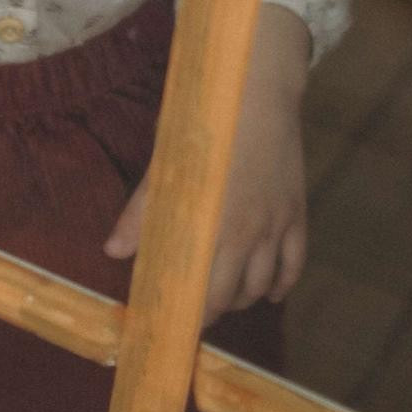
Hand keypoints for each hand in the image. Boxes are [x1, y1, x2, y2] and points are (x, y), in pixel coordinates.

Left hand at [104, 5, 310, 321]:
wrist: (254, 89)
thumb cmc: (202, 124)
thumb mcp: (166, 165)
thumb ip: (142, 212)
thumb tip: (114, 252)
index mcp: (209, 225)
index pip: (199, 292)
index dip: (186, 313)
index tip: (172, 322)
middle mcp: (246, 233)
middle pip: (230, 295)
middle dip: (211, 310)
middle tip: (195, 313)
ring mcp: (275, 225)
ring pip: (262, 284)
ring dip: (242, 297)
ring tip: (225, 297)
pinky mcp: (297, 212)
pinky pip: (294, 264)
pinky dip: (282, 285)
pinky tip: (270, 293)